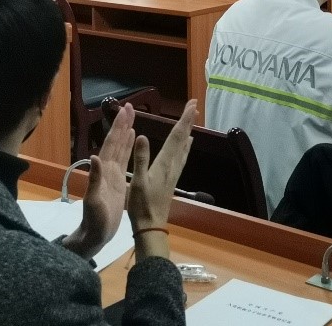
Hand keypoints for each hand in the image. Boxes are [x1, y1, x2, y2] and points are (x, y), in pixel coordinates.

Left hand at [61, 103, 135, 258]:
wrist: (95, 235)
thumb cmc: (94, 221)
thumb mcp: (94, 201)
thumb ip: (94, 179)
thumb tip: (94, 156)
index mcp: (103, 170)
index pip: (111, 144)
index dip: (118, 127)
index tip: (124, 110)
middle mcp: (107, 168)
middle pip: (116, 141)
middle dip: (122, 124)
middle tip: (130, 106)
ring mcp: (112, 174)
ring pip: (120, 147)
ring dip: (125, 131)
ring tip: (132, 116)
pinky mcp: (118, 181)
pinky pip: (124, 159)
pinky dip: (128, 146)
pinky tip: (133, 138)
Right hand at [129, 100, 195, 232]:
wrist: (151, 226)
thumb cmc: (142, 205)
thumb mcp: (138, 181)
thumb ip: (140, 159)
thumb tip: (142, 136)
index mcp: (164, 163)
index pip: (177, 136)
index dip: (184, 119)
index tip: (191, 105)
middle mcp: (173, 165)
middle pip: (183, 138)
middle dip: (188, 121)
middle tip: (194, 104)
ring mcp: (174, 172)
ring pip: (184, 147)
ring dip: (187, 131)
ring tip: (192, 119)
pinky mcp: (172, 178)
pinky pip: (182, 156)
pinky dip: (185, 145)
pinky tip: (187, 144)